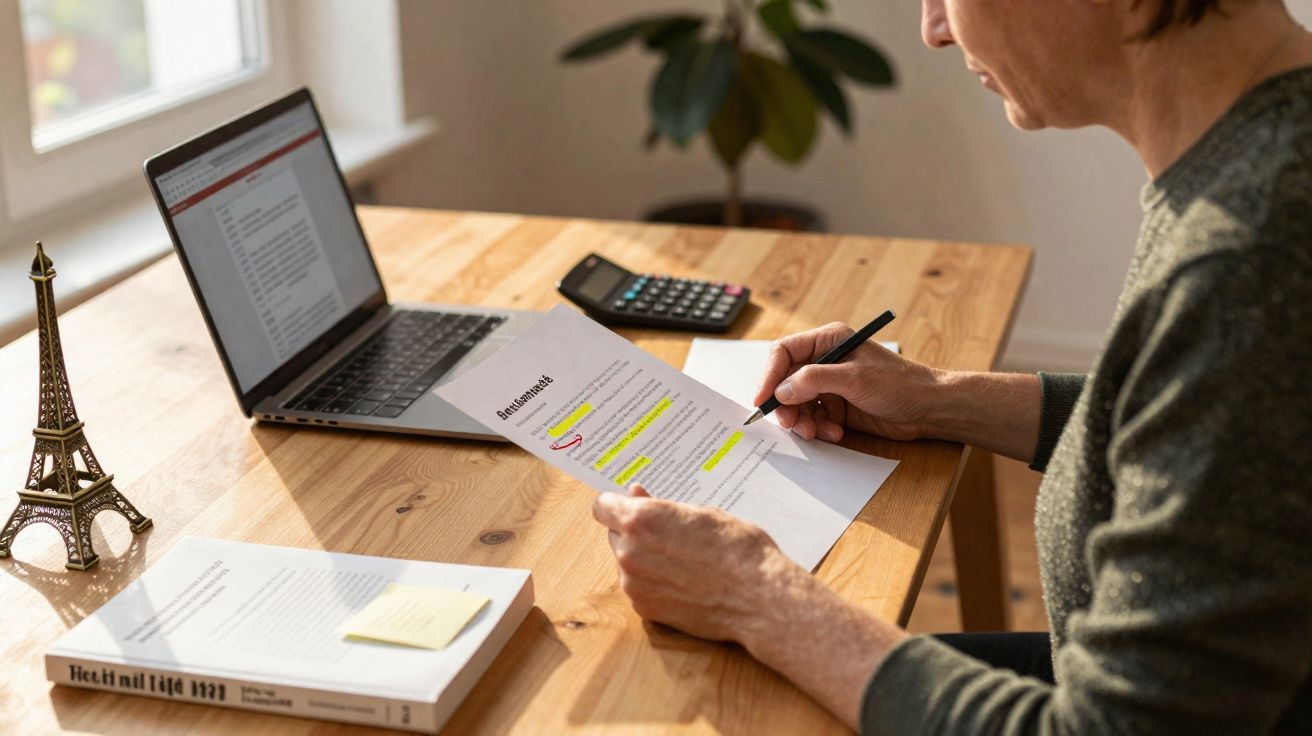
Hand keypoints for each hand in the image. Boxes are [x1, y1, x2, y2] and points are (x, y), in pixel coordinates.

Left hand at [592, 484, 906, 730]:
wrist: (758, 597)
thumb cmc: (737, 548)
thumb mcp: (700, 512)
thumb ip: (659, 506)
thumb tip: (634, 494)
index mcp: (641, 519)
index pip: (602, 506)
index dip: (617, 505)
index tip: (631, 507)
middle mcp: (628, 552)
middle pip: (614, 534)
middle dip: (634, 532)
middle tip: (670, 534)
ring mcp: (634, 584)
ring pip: (626, 562)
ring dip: (644, 559)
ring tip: (684, 561)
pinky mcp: (645, 609)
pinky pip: (639, 588)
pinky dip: (653, 583)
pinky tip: (683, 582)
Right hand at [753, 322, 946, 442]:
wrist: (928, 409)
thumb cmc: (899, 383)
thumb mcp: (854, 378)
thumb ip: (814, 381)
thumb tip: (781, 391)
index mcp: (828, 341)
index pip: (784, 353)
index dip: (769, 376)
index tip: (763, 400)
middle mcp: (825, 361)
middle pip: (786, 382)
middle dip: (787, 405)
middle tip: (791, 424)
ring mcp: (830, 386)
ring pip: (797, 404)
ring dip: (803, 421)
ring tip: (817, 432)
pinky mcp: (837, 407)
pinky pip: (813, 419)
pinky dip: (819, 429)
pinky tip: (836, 433)